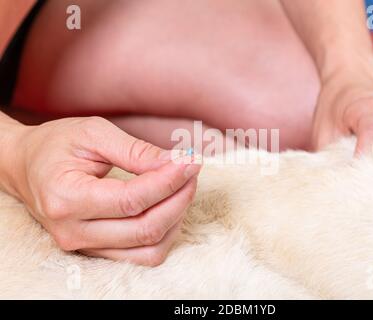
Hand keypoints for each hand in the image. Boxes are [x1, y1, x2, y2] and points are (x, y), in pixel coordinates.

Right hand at [1, 117, 200, 265]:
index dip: (169, 181)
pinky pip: (141, 255)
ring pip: (148, 249)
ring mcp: (83, 246)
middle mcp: (72, 230)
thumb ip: (136, 151)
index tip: (191, 161)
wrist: (26, 166)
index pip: (132, 200)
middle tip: (191, 171)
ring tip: (182, 187)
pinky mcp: (95, 250)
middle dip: (179, 198)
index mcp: (66, 197)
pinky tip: (169, 207)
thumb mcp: (94, 133)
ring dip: (175, 218)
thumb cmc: (56, 145)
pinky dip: (164, 233)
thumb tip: (177, 164)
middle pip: (145, 228)